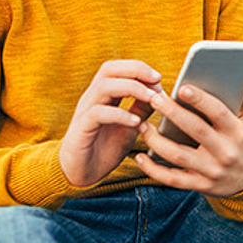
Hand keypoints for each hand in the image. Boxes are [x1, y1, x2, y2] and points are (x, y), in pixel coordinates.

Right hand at [59, 60, 161, 187]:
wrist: (83, 174)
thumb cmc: (106, 148)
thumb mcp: (130, 126)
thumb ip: (141, 108)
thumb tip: (161, 93)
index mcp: (103, 95)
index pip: (117, 68)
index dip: (138, 68)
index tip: (158, 78)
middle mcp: (92, 98)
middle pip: (108, 69)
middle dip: (135, 70)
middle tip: (156, 79)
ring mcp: (85, 112)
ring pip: (103, 87)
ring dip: (132, 89)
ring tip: (152, 99)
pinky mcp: (81, 129)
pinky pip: (98, 114)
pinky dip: (119, 114)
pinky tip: (136, 122)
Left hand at [135, 72, 242, 197]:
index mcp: (237, 132)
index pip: (218, 113)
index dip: (201, 100)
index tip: (182, 87)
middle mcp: (225, 152)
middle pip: (195, 130)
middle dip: (173, 114)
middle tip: (154, 99)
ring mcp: (211, 171)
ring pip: (179, 156)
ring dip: (157, 141)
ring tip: (142, 125)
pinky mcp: (200, 185)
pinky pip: (173, 179)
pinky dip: (154, 170)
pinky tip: (140, 157)